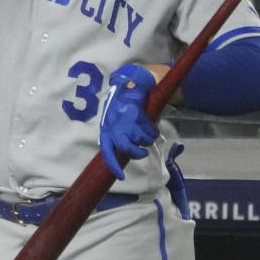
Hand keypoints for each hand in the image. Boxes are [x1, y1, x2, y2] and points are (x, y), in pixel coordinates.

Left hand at [98, 64, 158, 179]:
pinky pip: (148, 129)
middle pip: (125, 147)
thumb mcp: (116, 120)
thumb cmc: (125, 104)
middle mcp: (114, 123)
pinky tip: (152, 127)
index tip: (121, 177)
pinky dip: (152, 131)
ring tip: (148, 134)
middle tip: (142, 152)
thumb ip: (118, 135)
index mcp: (107, 127)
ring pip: (140, 139)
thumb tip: (122, 153)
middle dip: (136, 152)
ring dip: (147, 139)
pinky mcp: (137, 112)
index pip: (106, 150)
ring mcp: (125, 118)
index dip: (113, 164)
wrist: (134, 82)